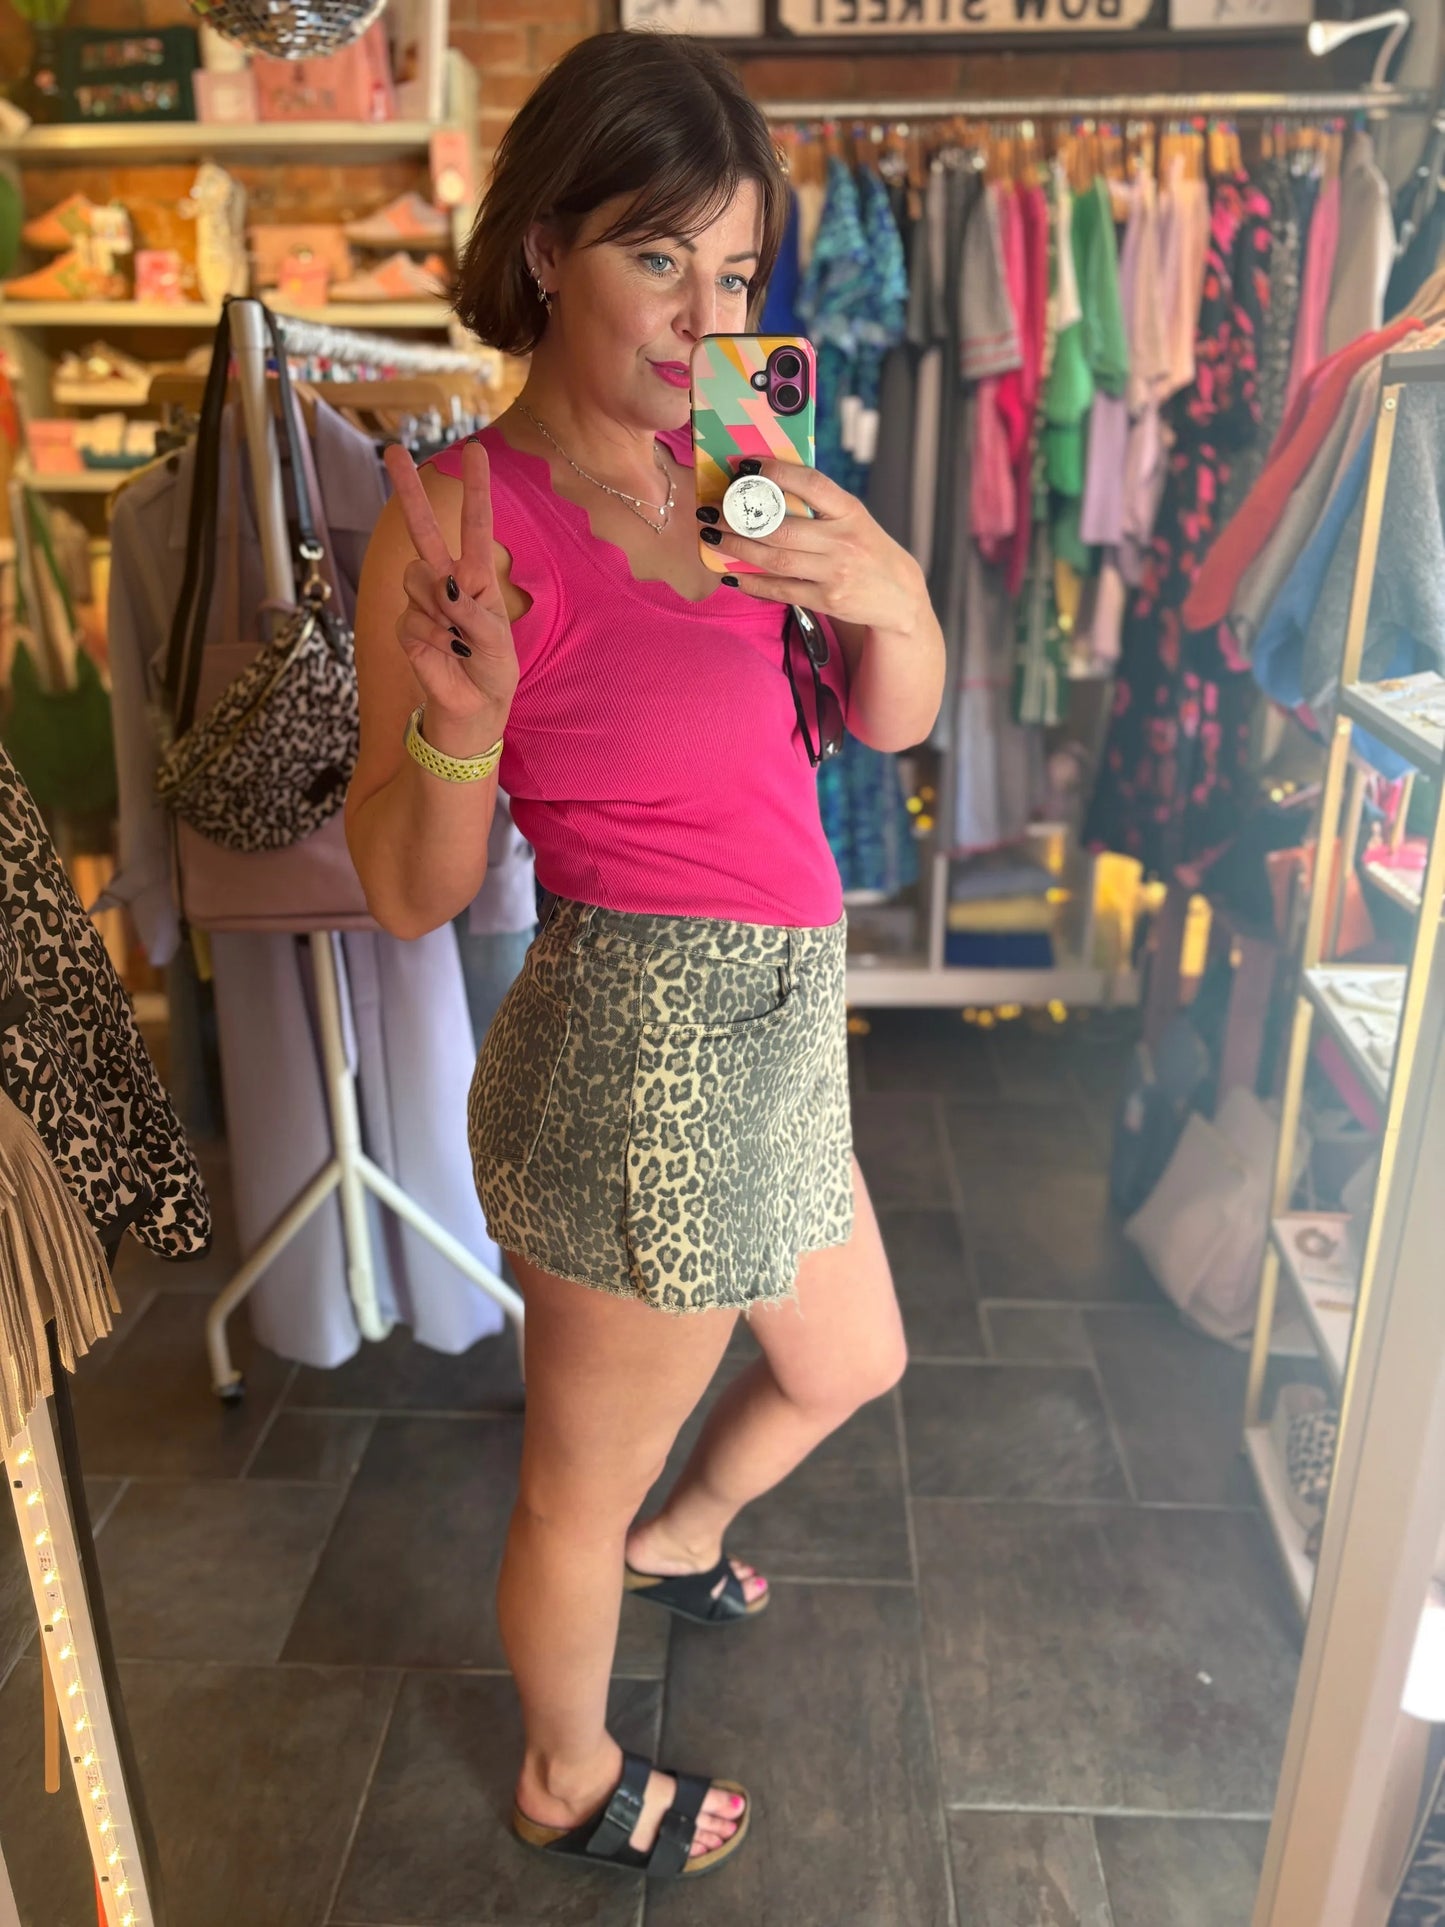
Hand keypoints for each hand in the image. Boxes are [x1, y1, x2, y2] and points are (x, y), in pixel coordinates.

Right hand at [384, 438, 517, 741]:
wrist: (472, 710)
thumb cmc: (492, 672)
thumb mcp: (497, 642)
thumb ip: (472, 612)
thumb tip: (442, 586)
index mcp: (477, 578)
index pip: (476, 526)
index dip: (475, 489)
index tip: (474, 450)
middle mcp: (447, 583)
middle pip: (424, 530)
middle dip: (407, 491)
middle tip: (391, 449)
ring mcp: (423, 604)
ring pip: (416, 579)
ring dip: (440, 609)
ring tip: (458, 638)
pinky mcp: (407, 628)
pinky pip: (412, 619)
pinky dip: (433, 638)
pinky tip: (446, 653)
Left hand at [708, 461, 928, 635]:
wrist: (898, 596)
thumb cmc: (866, 548)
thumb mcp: (853, 518)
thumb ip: (820, 504)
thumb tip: (767, 484)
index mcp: (850, 510)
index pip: (811, 483)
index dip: (776, 472)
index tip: (745, 466)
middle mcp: (843, 541)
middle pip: (781, 528)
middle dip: (739, 518)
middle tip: (711, 510)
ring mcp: (835, 573)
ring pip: (775, 559)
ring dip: (737, 547)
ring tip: (711, 537)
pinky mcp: (827, 600)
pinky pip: (780, 590)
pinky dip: (751, 582)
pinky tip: (731, 572)